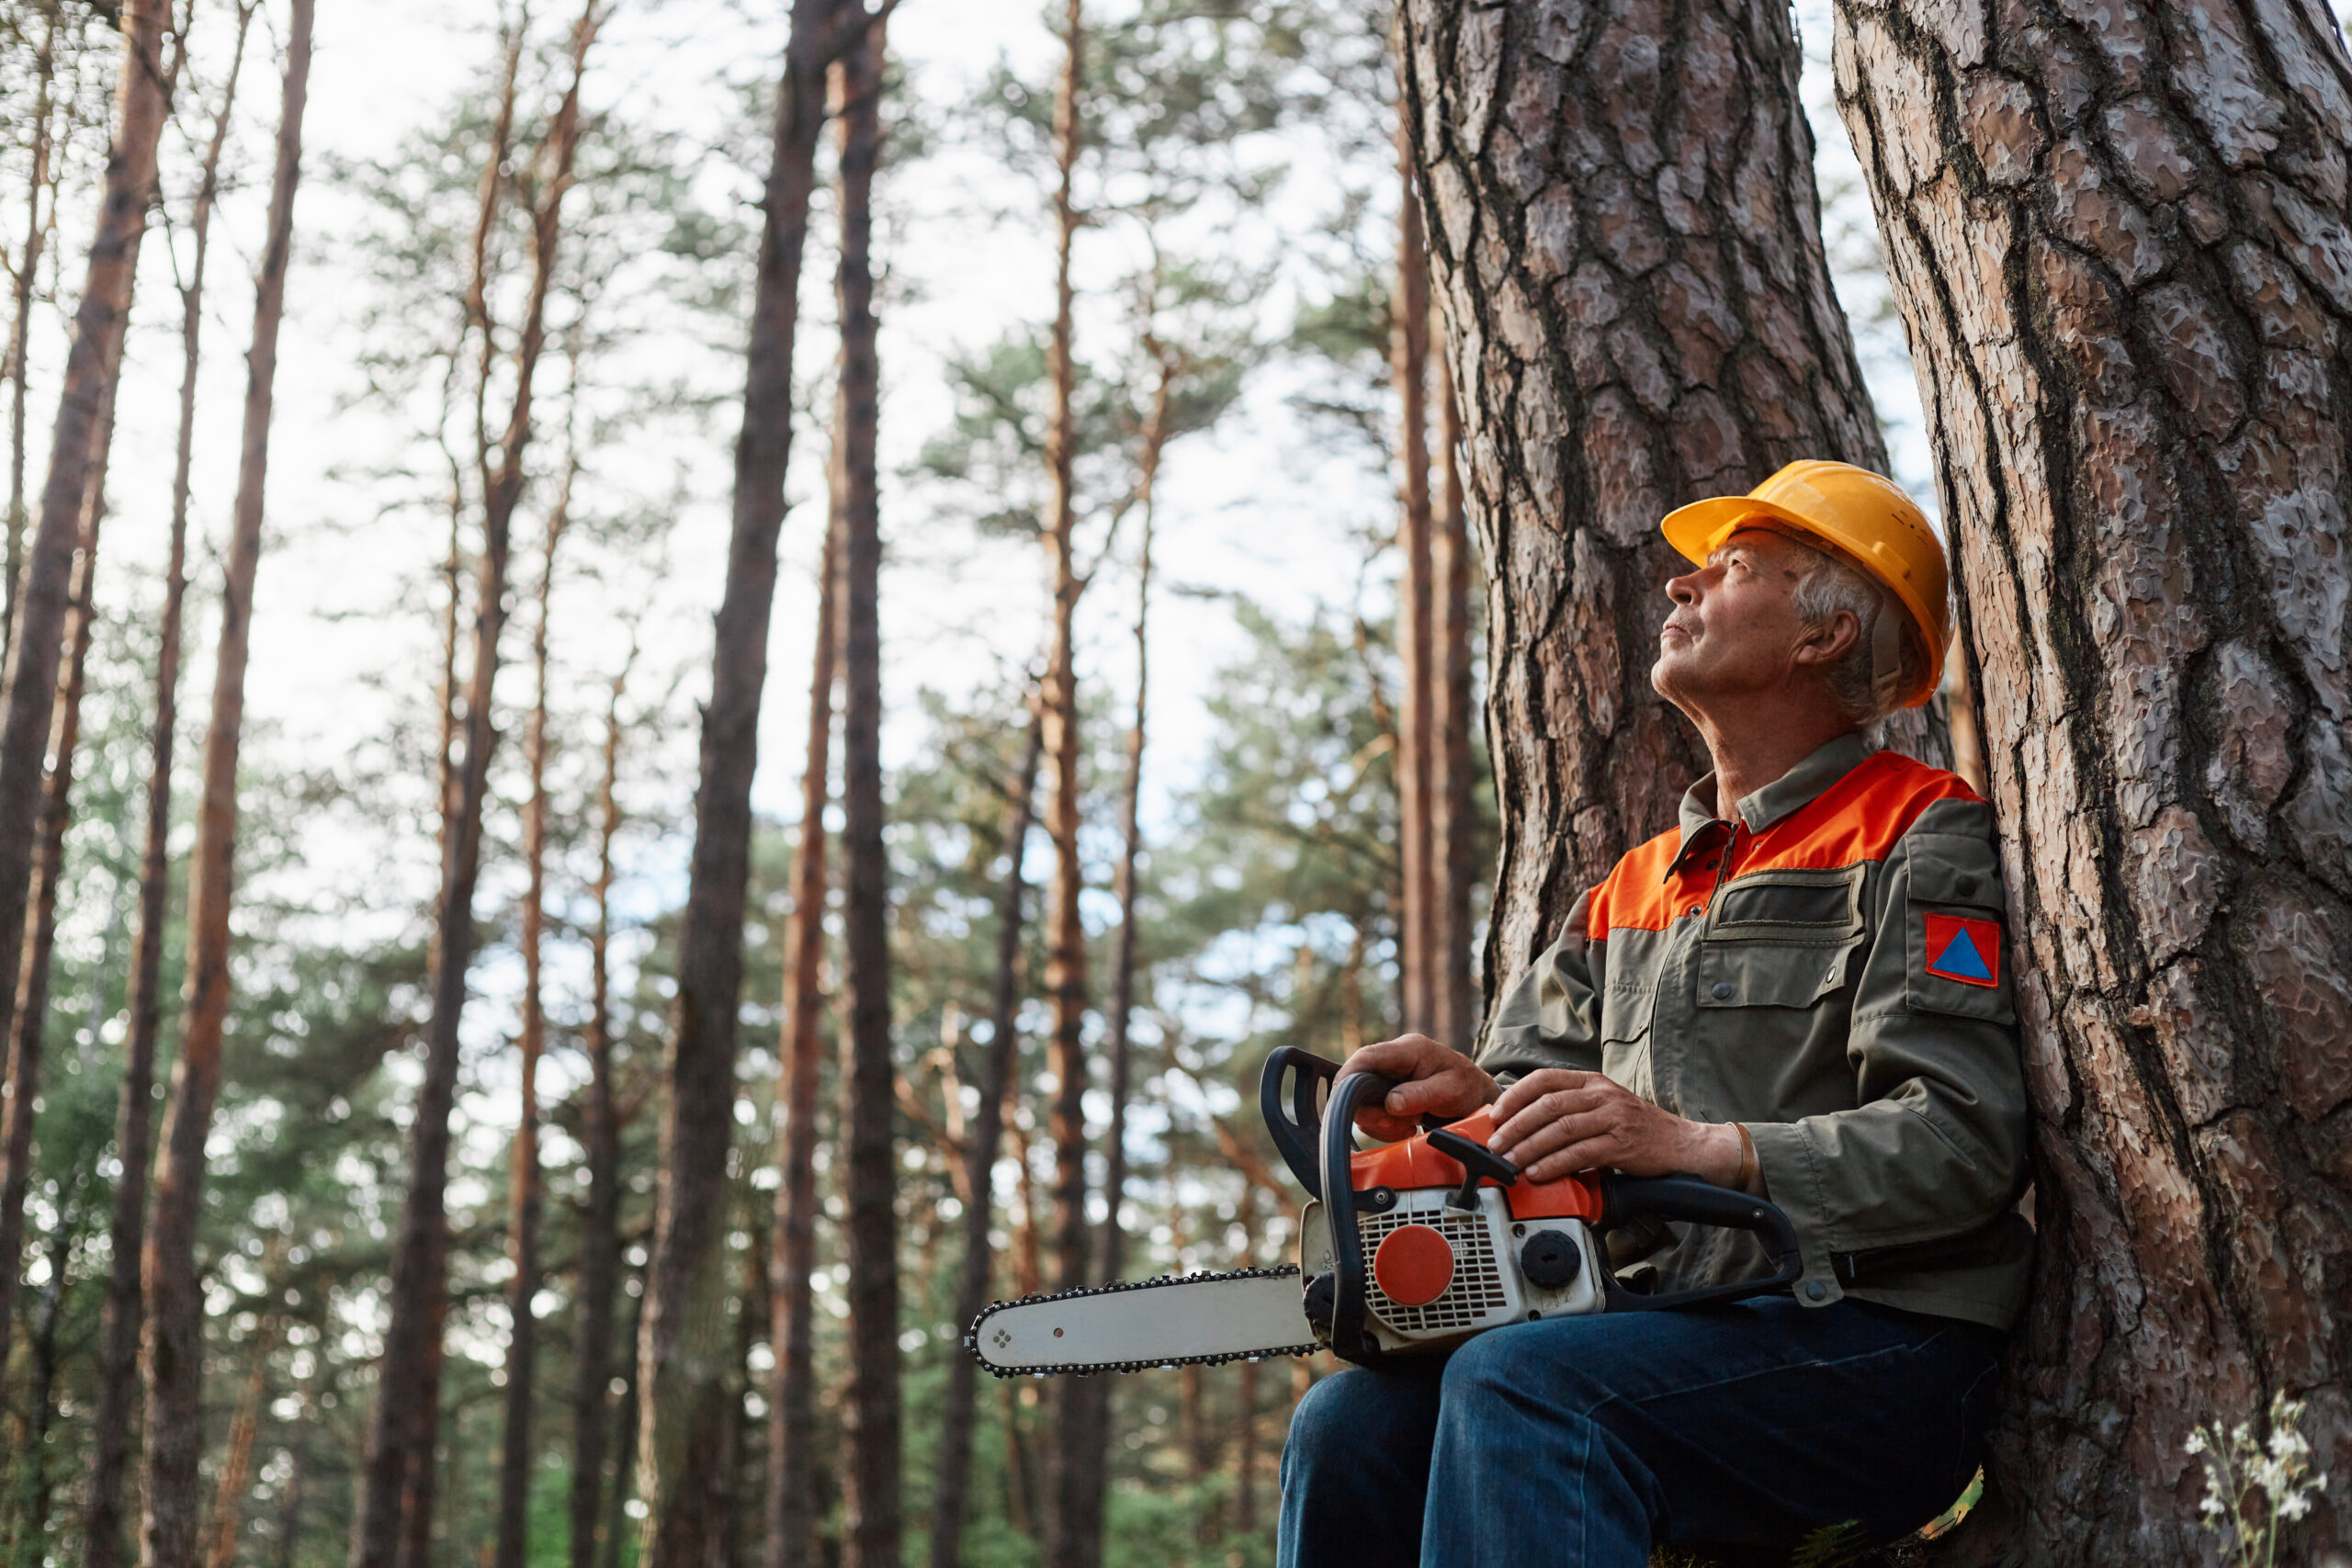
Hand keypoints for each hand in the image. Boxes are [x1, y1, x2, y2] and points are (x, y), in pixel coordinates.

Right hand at [1336, 1035, 1496, 1141]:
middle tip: (1394, 1125)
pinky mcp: (1389, 1092)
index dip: (1349, 1076)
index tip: (1342, 1100)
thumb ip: (1420, 1095)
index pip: (1367, 1056)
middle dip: (1371, 1110)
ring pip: (1364, 1101)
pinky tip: (1406, 1127)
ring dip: (1380, 1121)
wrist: (1477, 1096)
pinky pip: (1374, 1111)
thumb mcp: (1450, 1091)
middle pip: (1359, 1081)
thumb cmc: (1467, 1087)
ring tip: (1407, 1126)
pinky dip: (1386, 1126)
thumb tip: (1391, 1103)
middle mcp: (1394, 1060)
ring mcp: (1390, 1076)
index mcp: (1409, 1050)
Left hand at [1487, 1068, 1742, 1184]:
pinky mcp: (1623, 1144)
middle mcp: (1602, 1094)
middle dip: (1515, 1126)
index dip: (1516, 1096)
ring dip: (1530, 1147)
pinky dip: (1555, 1163)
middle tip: (1495, 1145)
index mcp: (1592, 1082)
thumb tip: (1523, 1124)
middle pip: (1548, 1105)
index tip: (1495, 1114)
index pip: (1545, 1079)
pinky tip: (1539, 1173)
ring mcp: (1614, 1117)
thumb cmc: (1637, 1129)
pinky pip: (1581, 1153)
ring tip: (1510, 1163)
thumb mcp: (1603, 1107)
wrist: (1683, 1145)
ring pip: (1562, 1128)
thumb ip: (1571, 1109)